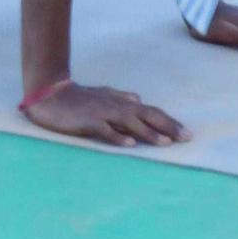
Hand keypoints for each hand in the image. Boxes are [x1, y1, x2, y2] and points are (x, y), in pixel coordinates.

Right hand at [20, 77, 184, 145]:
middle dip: (168, 127)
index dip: (169, 121)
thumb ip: (121, 97)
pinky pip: (105, 130)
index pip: (151, 111)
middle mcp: (116, 106)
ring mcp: (102, 114)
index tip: (186, 132)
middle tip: (187, 138)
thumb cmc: (78, 97)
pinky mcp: (88, 122)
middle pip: (147, 116)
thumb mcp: (102, 94)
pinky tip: (129, 144)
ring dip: (149, 132)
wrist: (50, 95)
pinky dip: (118, 136)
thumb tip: (138, 99)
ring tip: (165, 143)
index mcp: (121, 102)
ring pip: (130, 123)